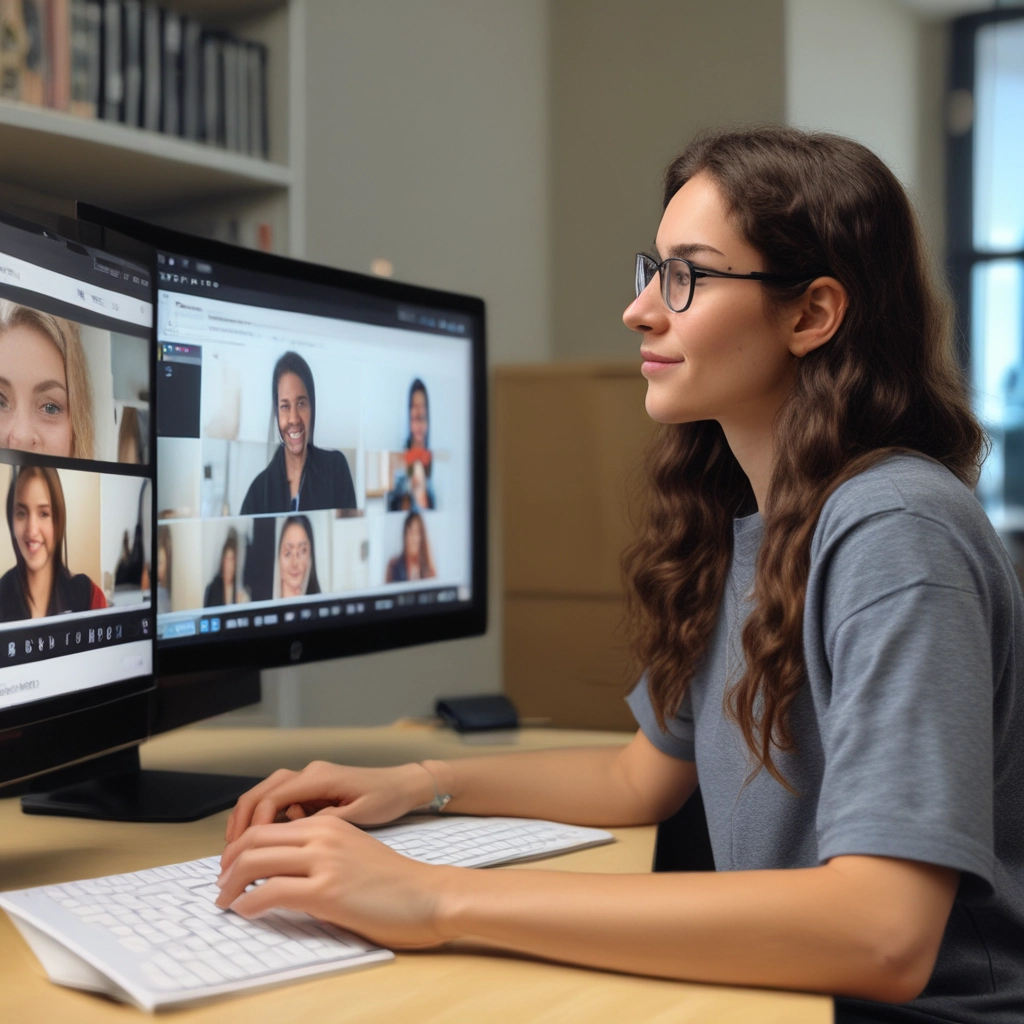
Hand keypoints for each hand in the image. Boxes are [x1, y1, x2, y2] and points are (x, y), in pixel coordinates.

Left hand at [216, 816, 452, 948]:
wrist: (429, 895)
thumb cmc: (394, 882)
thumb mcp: (353, 853)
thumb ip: (320, 855)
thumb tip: (283, 876)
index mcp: (328, 824)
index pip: (267, 825)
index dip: (240, 846)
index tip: (231, 867)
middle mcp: (323, 835)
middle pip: (254, 840)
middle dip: (228, 864)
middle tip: (221, 885)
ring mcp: (325, 861)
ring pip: (256, 862)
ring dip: (231, 884)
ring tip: (226, 901)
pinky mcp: (327, 891)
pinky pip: (271, 892)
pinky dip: (249, 903)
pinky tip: (246, 911)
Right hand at [224, 760, 436, 842]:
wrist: (403, 786)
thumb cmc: (386, 798)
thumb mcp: (359, 814)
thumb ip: (326, 822)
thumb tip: (295, 833)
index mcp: (319, 777)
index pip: (273, 798)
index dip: (256, 825)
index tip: (249, 852)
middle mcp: (310, 774)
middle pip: (262, 792)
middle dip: (242, 821)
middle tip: (230, 853)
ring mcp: (309, 780)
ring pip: (267, 794)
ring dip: (250, 819)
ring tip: (238, 849)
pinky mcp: (312, 790)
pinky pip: (280, 801)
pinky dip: (266, 818)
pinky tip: (262, 841)